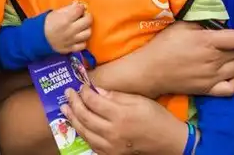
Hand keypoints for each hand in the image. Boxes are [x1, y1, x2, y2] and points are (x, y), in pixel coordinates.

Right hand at [44, 1, 91, 52]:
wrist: (39, 38)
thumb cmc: (48, 23)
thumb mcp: (56, 12)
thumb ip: (69, 8)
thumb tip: (78, 4)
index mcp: (65, 19)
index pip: (80, 9)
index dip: (80, 7)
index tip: (79, 8)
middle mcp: (70, 30)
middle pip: (88, 21)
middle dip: (87, 16)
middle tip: (83, 16)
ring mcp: (71, 40)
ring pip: (88, 33)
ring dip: (86, 28)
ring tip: (82, 27)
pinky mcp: (71, 49)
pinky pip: (83, 45)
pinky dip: (82, 40)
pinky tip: (79, 37)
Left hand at [60, 86, 186, 154]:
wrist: (167, 140)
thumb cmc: (156, 117)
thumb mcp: (139, 100)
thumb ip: (116, 95)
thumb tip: (97, 90)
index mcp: (120, 115)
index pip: (93, 101)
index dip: (84, 92)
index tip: (81, 85)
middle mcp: (113, 132)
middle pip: (85, 116)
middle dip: (74, 103)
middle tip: (68, 94)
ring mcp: (111, 146)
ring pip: (84, 132)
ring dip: (73, 119)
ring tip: (66, 109)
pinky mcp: (111, 154)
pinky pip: (92, 144)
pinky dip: (83, 134)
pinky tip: (79, 125)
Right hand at [136, 20, 233, 96]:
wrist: (150, 71)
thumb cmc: (164, 45)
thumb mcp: (181, 26)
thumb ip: (202, 23)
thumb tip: (219, 23)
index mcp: (208, 42)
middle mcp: (214, 60)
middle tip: (225, 41)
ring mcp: (212, 77)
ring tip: (227, 55)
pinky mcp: (208, 90)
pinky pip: (232, 88)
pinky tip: (231, 73)